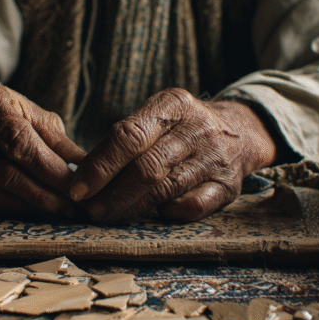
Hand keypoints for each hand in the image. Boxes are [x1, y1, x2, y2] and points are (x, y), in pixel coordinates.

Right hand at [0, 83, 85, 216]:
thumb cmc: (14, 115)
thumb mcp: (37, 117)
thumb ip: (60, 143)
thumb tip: (88, 171)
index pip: (17, 140)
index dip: (48, 167)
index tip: (76, 185)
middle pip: (4, 171)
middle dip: (43, 193)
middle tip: (73, 206)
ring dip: (31, 207)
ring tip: (61, 211)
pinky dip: (14, 210)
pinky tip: (37, 212)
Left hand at [67, 88, 277, 222]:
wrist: (240, 131)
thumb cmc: (182, 128)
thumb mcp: (158, 114)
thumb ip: (126, 137)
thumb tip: (82, 174)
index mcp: (173, 104)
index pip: (128, 135)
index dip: (99, 165)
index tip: (78, 187)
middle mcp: (197, 129)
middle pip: (145, 167)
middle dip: (110, 193)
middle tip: (89, 209)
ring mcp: (215, 159)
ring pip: (165, 190)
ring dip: (130, 207)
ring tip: (107, 214)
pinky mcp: (228, 186)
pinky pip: (192, 207)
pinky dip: (169, 213)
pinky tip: (155, 213)